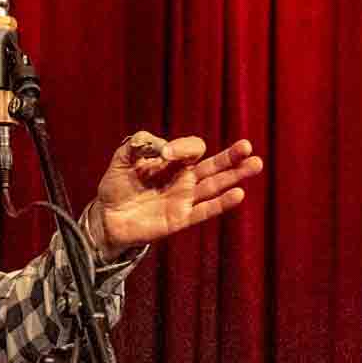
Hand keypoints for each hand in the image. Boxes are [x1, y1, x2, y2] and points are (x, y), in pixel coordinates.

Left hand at [89, 133, 262, 254]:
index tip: (166, 152)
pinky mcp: (179, 219)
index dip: (184, 147)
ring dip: (235, 176)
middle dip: (231, 156)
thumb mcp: (122, 158)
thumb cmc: (115, 186)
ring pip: (215, 186)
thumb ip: (138, 144)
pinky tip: (238, 194)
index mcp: (173, 162)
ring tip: (256, 164)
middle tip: (247, 146)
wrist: (105, 217)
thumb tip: (161, 143)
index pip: (193, 148)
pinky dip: (221, 204)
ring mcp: (183, 200)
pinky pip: (204, 211)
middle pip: (214, 166)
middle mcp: (183, 179)